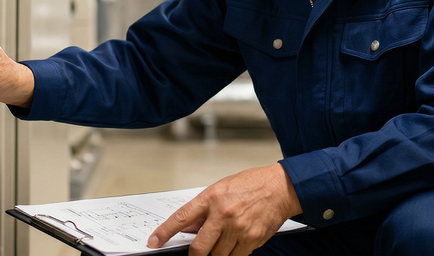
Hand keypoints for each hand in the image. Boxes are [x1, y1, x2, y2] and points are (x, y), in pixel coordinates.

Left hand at [147, 163, 301, 255]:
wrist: (280, 188)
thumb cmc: (251, 184)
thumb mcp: (221, 189)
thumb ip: (204, 209)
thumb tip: (187, 228)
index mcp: (212, 198)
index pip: (182, 217)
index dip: (165, 232)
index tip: (154, 242)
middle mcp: (223, 214)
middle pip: (199, 248)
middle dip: (195, 255)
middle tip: (196, 253)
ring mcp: (238, 230)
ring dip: (216, 254)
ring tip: (223, 241)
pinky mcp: (252, 240)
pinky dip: (232, 254)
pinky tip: (236, 242)